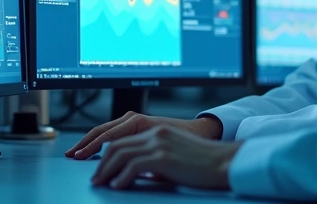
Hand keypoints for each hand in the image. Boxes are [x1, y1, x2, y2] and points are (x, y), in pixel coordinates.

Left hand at [91, 126, 240, 190]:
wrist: (222, 162)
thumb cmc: (201, 164)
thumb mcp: (173, 155)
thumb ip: (153, 159)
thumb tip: (132, 173)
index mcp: (157, 130)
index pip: (122, 137)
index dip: (105, 152)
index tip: (96, 165)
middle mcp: (155, 133)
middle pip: (116, 144)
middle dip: (100, 162)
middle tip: (94, 178)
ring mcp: (159, 143)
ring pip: (120, 154)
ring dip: (106, 170)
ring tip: (100, 183)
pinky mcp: (163, 157)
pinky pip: (133, 166)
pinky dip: (121, 177)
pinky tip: (117, 186)